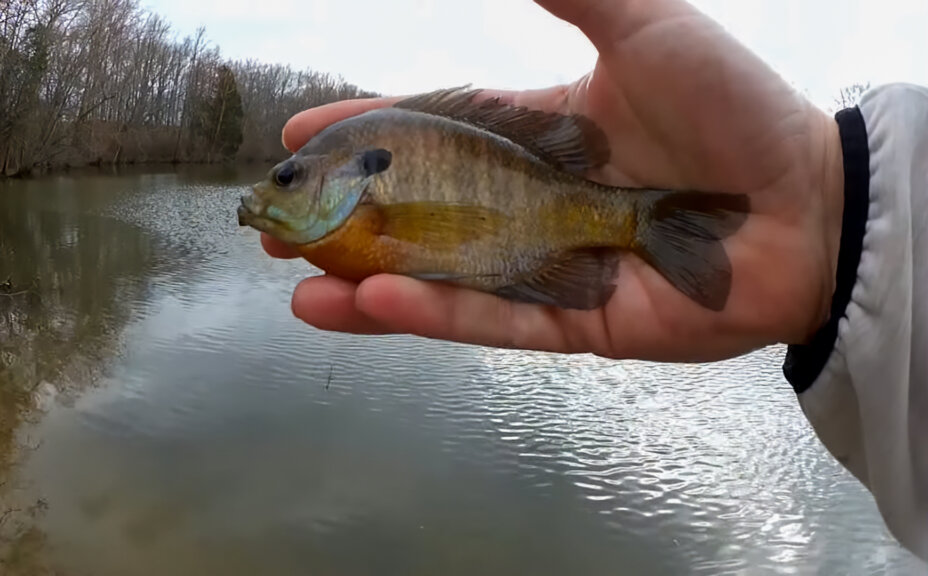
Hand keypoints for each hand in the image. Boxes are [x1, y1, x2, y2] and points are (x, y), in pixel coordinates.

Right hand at [260, 0, 844, 362]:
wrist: (811, 206)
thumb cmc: (734, 110)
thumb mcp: (645, 28)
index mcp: (536, 135)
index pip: (430, 133)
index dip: (365, 134)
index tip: (301, 135)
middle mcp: (528, 204)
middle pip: (417, 217)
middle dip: (344, 222)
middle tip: (276, 227)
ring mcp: (546, 267)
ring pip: (439, 279)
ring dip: (366, 283)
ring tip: (298, 286)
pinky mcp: (572, 321)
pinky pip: (491, 319)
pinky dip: (432, 313)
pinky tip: (372, 301)